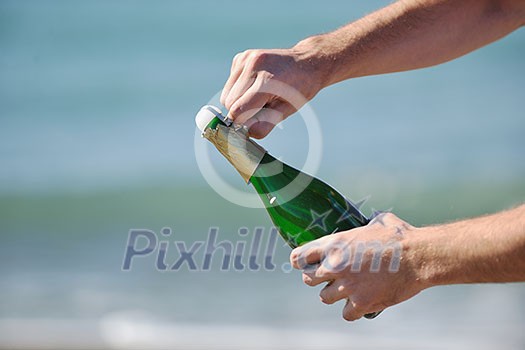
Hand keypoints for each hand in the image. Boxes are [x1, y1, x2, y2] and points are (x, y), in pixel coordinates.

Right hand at [220, 46, 324, 138]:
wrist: (306, 62)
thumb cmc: (299, 89)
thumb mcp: (288, 110)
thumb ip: (266, 123)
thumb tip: (245, 132)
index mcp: (267, 80)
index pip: (238, 110)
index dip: (240, 123)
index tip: (247, 129)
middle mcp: (253, 65)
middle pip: (229, 103)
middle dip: (240, 112)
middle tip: (259, 110)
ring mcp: (245, 58)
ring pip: (226, 94)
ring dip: (237, 102)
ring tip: (258, 97)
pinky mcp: (240, 57)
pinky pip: (230, 83)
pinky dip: (238, 89)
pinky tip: (255, 85)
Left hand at [290, 212, 426, 320]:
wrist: (420, 256)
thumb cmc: (401, 236)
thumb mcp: (378, 221)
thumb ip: (366, 222)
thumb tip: (372, 218)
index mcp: (335, 244)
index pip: (299, 257)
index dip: (301, 261)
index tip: (305, 264)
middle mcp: (335, 265)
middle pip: (308, 279)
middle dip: (318, 278)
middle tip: (331, 277)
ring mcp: (347, 286)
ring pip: (324, 298)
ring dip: (335, 295)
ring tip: (349, 289)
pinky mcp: (362, 303)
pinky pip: (346, 314)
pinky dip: (353, 310)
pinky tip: (361, 303)